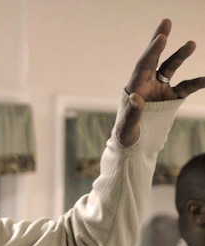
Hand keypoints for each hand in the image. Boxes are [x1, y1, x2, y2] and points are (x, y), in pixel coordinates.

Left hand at [117, 19, 204, 145]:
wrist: (135, 147)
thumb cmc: (126, 137)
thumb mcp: (127, 128)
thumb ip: (132, 113)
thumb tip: (136, 96)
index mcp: (134, 88)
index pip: (143, 65)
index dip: (151, 51)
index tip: (160, 38)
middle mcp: (147, 84)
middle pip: (154, 58)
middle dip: (159, 40)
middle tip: (166, 21)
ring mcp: (160, 89)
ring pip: (171, 68)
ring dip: (181, 56)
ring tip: (191, 43)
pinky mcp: (171, 98)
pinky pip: (186, 87)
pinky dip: (197, 82)